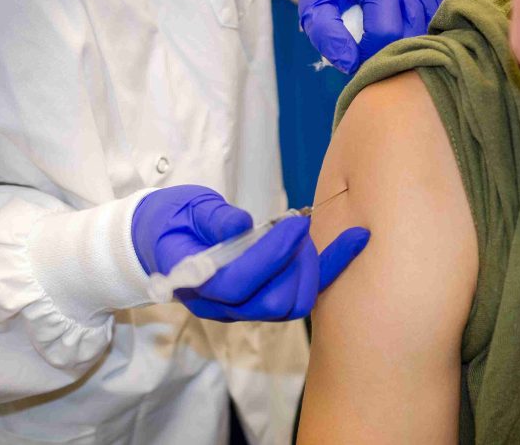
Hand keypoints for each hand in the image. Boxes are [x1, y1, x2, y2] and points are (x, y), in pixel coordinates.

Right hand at [131, 185, 368, 321]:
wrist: (163, 240)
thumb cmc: (172, 221)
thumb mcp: (183, 210)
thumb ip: (211, 219)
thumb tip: (242, 225)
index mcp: (194, 283)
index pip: (237, 284)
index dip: (270, 256)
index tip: (293, 223)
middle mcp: (222, 306)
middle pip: (274, 304)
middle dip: (296, 263)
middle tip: (297, 226)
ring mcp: (244, 308)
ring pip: (294, 304)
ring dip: (310, 267)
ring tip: (301, 232)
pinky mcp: (264, 300)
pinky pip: (304, 293)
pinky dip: (332, 268)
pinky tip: (356, 239)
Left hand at [299, 0, 444, 73]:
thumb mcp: (314, 8)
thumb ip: (327, 36)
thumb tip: (351, 65)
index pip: (385, 32)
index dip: (368, 55)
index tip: (354, 57)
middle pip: (409, 36)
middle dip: (387, 54)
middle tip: (367, 55)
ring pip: (425, 35)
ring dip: (403, 49)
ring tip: (381, 46)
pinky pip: (432, 26)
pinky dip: (416, 37)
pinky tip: (398, 36)